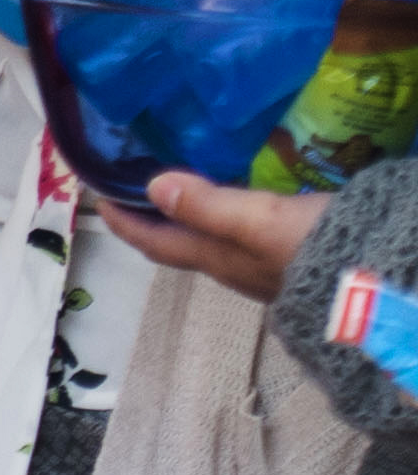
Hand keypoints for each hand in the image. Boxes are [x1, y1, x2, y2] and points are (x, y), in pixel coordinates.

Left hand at [97, 168, 328, 300]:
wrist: (379, 287)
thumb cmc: (315, 250)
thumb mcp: (259, 221)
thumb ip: (207, 206)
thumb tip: (152, 187)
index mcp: (216, 258)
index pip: (154, 242)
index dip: (123, 221)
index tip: (94, 195)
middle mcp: (232, 269)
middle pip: (177, 245)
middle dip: (149, 219)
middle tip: (128, 186)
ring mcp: (262, 270)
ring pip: (209, 244)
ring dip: (185, 218)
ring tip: (174, 186)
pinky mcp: (290, 264)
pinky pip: (240, 240)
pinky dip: (221, 219)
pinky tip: (235, 201)